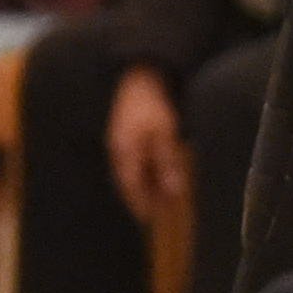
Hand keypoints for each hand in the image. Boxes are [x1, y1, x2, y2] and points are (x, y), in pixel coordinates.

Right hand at [105, 68, 187, 217]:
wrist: (144, 74)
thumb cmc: (154, 104)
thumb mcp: (165, 135)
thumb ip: (167, 163)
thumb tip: (173, 191)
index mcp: (124, 152)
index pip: (129, 186)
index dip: (138, 203)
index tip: (147, 218)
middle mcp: (119, 148)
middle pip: (129, 180)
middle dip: (142, 196)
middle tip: (156, 212)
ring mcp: (122, 139)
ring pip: (132, 169)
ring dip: (145, 183)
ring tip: (159, 196)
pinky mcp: (129, 132)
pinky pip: (136, 158)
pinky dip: (146, 169)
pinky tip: (156, 172)